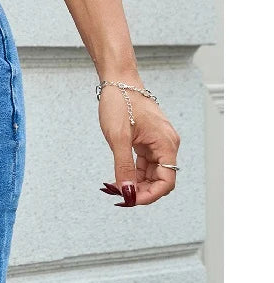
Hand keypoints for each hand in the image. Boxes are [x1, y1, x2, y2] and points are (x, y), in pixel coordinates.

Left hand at [97, 79, 180, 206]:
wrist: (118, 82)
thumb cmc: (120, 104)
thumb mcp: (118, 138)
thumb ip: (123, 166)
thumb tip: (127, 191)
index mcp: (166, 144)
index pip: (167, 181)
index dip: (150, 195)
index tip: (129, 200)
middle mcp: (166, 145)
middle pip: (160, 180)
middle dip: (141, 191)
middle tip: (118, 196)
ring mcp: (157, 144)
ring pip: (151, 175)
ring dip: (135, 185)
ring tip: (114, 188)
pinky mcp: (147, 143)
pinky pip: (143, 166)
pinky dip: (131, 174)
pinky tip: (117, 179)